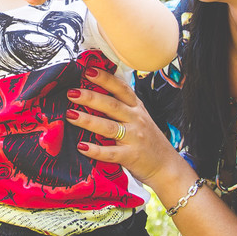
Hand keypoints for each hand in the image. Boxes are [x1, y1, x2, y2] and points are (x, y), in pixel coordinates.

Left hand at [65, 66, 181, 188]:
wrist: (166, 165)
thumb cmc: (147, 138)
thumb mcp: (139, 115)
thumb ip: (122, 103)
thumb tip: (96, 87)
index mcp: (136, 107)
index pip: (121, 88)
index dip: (105, 78)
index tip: (88, 71)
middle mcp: (136, 119)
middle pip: (112, 105)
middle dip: (90, 97)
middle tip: (71, 92)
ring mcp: (134, 138)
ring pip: (109, 127)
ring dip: (88, 120)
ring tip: (70, 115)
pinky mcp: (131, 156)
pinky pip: (111, 153)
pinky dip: (95, 150)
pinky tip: (81, 147)